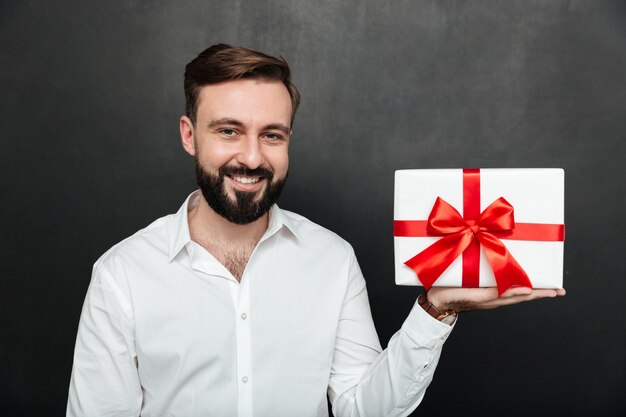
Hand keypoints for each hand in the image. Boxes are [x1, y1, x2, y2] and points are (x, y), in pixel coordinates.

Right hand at [425, 286, 565, 311]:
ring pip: (515, 293)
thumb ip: (498, 292)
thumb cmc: (452, 295)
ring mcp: (489, 296)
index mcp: (496, 298)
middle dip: (541, 292)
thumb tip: (524, 289)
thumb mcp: (476, 294)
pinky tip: (516, 283)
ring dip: (530, 290)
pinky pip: (503, 291)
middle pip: (523, 295)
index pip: (524, 295)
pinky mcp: (481, 293)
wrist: (435, 301)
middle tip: (558, 290)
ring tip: (542, 287)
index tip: (556, 291)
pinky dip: (514, 287)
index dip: (540, 292)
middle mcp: (495, 298)